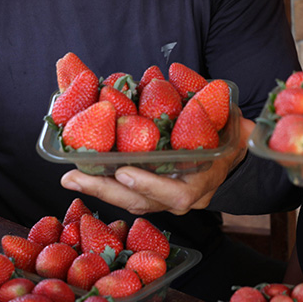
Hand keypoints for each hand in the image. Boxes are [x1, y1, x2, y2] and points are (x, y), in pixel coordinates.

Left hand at [58, 118, 253, 214]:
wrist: (231, 151)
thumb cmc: (228, 132)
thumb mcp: (229, 120)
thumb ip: (222, 114)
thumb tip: (212, 98)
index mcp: (203, 183)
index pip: (177, 194)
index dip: (151, 185)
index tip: (125, 171)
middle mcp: (184, 198)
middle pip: (143, 202)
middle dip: (107, 191)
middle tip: (74, 178)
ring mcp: (167, 200)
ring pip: (131, 201)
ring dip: (99, 189)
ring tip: (71, 177)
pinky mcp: (154, 196)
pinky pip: (129, 195)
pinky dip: (106, 185)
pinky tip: (82, 175)